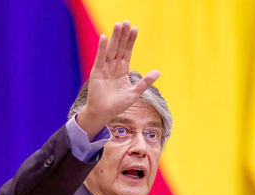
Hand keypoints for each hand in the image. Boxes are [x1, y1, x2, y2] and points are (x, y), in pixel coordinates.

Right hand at [77, 21, 159, 138]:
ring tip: (118, 25)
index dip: (131, 41)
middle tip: (126, 22)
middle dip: (123, 35)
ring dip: (114, 38)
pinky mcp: (96, 72)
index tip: (135, 29)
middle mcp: (113, 67)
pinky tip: (105, 38)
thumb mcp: (135, 93)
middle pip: (119, 48)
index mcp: (122, 70)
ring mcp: (104, 68)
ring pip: (111, 50)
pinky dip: (102, 48)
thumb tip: (158, 72)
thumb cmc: (118, 105)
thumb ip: (145, 82)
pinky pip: (100, 58)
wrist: (103, 113)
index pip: (127, 52)